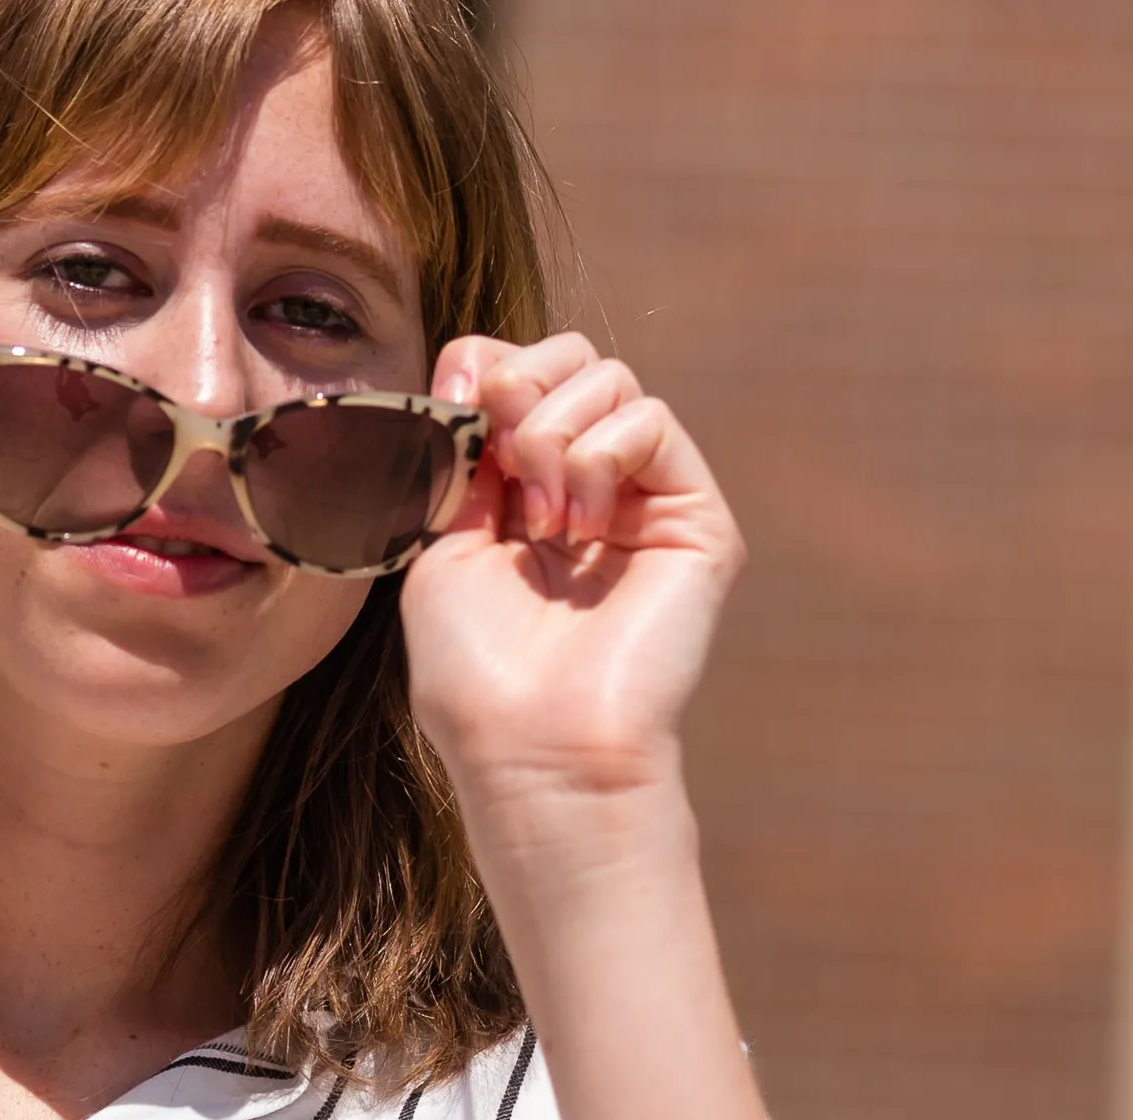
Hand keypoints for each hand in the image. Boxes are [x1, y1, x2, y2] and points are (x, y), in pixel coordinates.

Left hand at [400, 333, 743, 816]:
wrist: (537, 749)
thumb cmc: (478, 675)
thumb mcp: (438, 547)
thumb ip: (456, 453)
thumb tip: (478, 362)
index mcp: (523, 495)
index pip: (518, 373)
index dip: (486, 370)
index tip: (460, 417)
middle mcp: (588, 490)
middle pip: (571, 356)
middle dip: (523, 384)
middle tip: (503, 457)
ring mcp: (643, 501)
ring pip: (611, 378)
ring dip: (555, 435)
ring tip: (544, 525)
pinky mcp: (693, 516)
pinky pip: (650, 419)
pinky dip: (601, 457)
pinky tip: (583, 531)